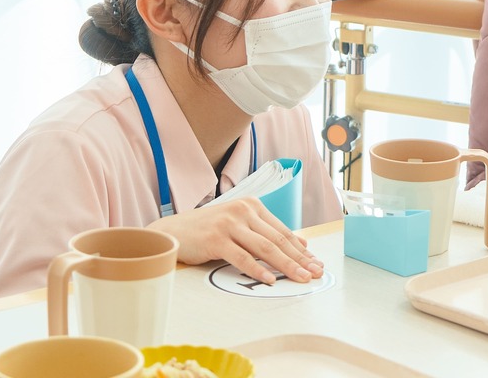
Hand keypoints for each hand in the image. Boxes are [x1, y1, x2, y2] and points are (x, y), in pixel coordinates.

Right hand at [149, 198, 323, 284]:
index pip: (283, 231)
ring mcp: (229, 224)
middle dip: (300, 259)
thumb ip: (265, 232)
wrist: (171, 231)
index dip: (302, 249)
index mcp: (252, 206)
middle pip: (278, 240)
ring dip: (286, 266)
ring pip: (265, 248)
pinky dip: (257, 270)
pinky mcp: (215, 239)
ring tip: (300, 278)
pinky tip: (269, 280)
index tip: (316, 263)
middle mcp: (243, 211)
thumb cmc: (207, 230)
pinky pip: (241, 257)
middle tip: (315, 272)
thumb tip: (301, 243)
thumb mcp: (238, 225)